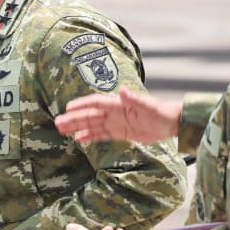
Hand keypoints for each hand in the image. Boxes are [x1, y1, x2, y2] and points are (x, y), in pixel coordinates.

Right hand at [54, 87, 180, 144]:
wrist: (171, 123)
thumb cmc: (160, 112)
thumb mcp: (148, 106)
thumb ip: (133, 99)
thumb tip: (122, 90)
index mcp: (118, 105)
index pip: (95, 103)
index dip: (82, 105)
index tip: (68, 108)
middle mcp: (113, 113)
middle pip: (89, 115)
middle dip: (74, 119)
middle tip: (58, 123)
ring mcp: (115, 123)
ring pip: (92, 125)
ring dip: (77, 127)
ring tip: (62, 130)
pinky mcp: (119, 132)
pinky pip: (101, 135)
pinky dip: (89, 136)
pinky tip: (79, 139)